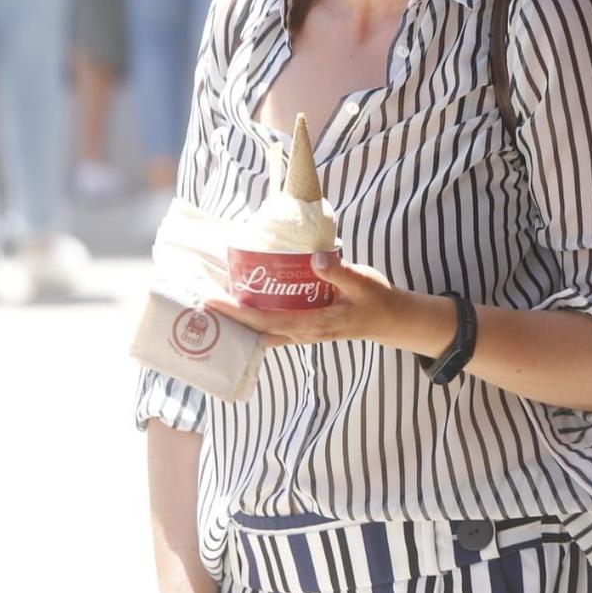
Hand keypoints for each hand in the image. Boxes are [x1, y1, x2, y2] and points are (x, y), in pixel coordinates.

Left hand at [205, 252, 422, 350]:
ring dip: (238, 320)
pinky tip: (244, 304)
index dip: (238, 313)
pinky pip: (272, 327)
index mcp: (314, 325)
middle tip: (200, 300)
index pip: (267, 321)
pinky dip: (254, 319)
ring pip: (262, 332)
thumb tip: (317, 259)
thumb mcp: (363, 283)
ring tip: (215, 302)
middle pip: (256, 331)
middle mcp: (303, 334)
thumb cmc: (378, 300)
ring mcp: (303, 334)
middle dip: (227, 319)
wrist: (391, 320)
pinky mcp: (305, 328)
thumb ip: (340, 272)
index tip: (212, 301)